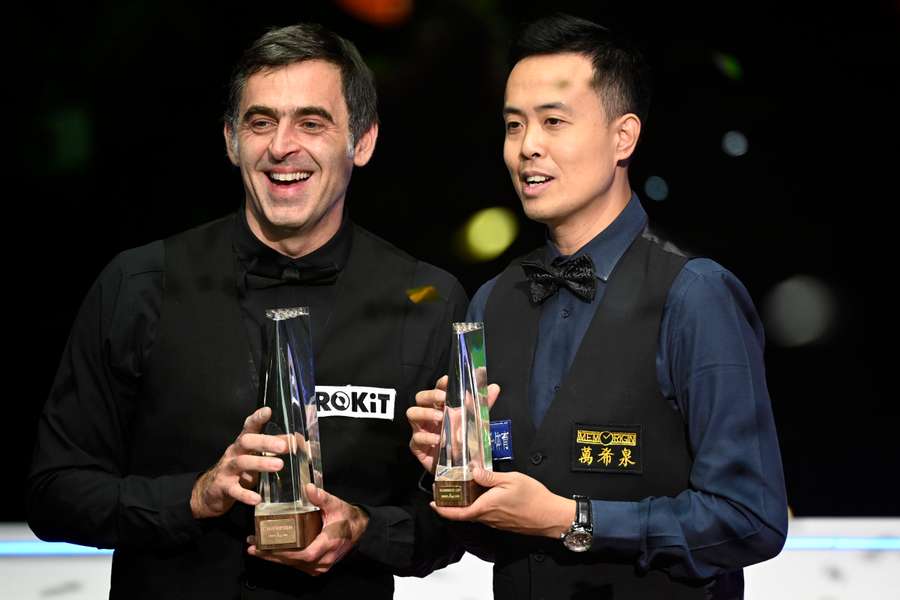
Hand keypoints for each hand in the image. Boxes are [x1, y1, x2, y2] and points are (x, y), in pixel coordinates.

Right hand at [190, 407, 286, 518]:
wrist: (210, 492)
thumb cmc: (238, 471)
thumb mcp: (254, 456)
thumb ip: (273, 448)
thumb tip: (297, 440)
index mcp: (242, 444)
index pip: (249, 427)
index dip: (257, 418)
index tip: (267, 410)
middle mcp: (234, 453)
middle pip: (246, 441)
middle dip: (265, 441)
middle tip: (283, 446)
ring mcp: (227, 469)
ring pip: (242, 462)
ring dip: (260, 463)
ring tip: (278, 465)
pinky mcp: (223, 487)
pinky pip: (234, 490)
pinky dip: (245, 494)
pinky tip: (257, 498)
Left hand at [247, 484, 369, 575]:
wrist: (359, 529)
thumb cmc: (346, 517)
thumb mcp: (336, 504)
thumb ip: (322, 497)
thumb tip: (308, 487)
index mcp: (329, 542)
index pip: (306, 553)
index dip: (287, 553)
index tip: (269, 547)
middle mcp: (324, 558)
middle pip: (295, 561)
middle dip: (272, 555)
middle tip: (253, 547)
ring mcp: (321, 565)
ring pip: (294, 565)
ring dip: (275, 558)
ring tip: (256, 549)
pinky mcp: (317, 566)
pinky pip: (298, 565)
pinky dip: (284, 559)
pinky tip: (271, 553)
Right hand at [407, 376, 499, 471]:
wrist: (457, 468)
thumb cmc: (462, 442)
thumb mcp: (475, 421)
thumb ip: (483, 405)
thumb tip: (494, 388)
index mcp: (440, 407)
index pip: (437, 389)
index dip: (441, 383)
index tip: (448, 381)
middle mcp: (428, 415)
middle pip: (420, 397)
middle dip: (430, 395)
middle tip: (443, 399)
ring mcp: (421, 429)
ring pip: (412, 413)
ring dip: (425, 413)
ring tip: (440, 417)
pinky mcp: (417, 446)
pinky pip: (416, 438)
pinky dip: (426, 437)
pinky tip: (437, 439)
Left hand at [432, 468, 574, 538]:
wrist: (551, 516)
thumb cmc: (532, 498)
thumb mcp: (510, 480)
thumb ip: (489, 477)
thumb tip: (472, 471)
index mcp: (485, 507)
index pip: (457, 513)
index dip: (442, 509)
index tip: (432, 503)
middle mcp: (488, 518)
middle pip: (464, 514)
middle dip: (452, 505)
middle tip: (445, 492)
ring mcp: (496, 522)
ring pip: (475, 514)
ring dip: (465, 505)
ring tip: (462, 490)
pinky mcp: (504, 523)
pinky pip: (486, 515)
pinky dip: (478, 506)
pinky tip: (483, 495)